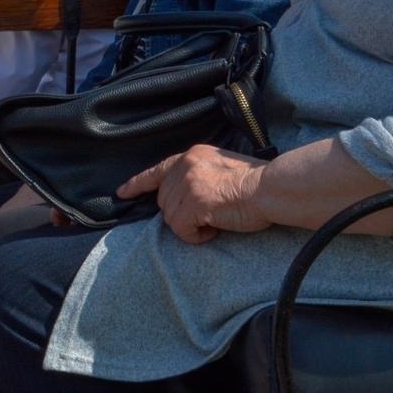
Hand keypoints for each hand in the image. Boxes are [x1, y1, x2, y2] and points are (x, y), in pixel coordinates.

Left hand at [118, 143, 270, 243]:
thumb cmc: (256, 184)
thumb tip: (185, 195)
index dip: (138, 184)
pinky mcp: (192, 203)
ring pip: (171, 217)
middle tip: (210, 215)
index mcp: (192, 156)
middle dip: (181, 213)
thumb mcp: (220, 168)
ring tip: (216, 221)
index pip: (157, 170)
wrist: (270, 189)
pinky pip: (181, 230)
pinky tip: (215, 229)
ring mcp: (187, 184)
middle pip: (164, 200)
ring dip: (191, 226)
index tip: (123, 193)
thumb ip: (199, 176)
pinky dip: (196, 236)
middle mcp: (185, 165)